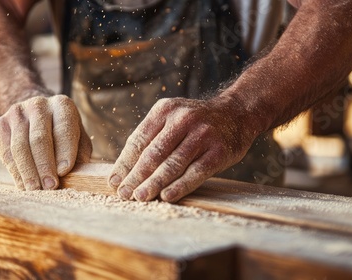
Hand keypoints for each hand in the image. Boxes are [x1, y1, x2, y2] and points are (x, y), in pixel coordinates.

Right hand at [0, 95, 91, 189]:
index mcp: (62, 105)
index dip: (64, 151)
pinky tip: (23, 185)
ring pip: (20, 147)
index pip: (63, 129)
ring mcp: (17, 114)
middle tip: (50, 186)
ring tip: (35, 190)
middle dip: (44, 166)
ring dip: (28, 172)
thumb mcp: (78, 137)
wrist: (36, 113)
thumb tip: (77, 176)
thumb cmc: (63, 132)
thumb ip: (80, 153)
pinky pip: (6, 152)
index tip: (64, 172)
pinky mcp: (2, 125)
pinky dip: (15, 171)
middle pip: (39, 139)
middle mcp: (38, 106)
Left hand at [108, 97, 257, 202]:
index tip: (115, 181)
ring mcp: (202, 135)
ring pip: (172, 164)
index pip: (138, 140)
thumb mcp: (171, 118)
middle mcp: (182, 119)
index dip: (125, 163)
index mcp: (164, 110)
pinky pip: (195, 172)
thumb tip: (124, 170)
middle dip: (136, 176)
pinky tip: (166, 196)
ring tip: (140, 197)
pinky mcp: (218, 151)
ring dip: (154, 183)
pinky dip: (180, 186)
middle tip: (124, 194)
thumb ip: (151, 138)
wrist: (236, 113)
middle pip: (153, 153)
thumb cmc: (195, 122)